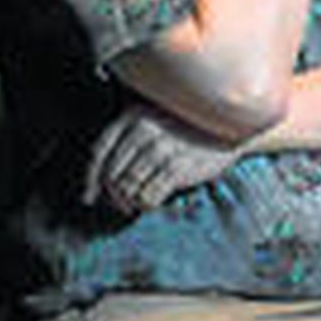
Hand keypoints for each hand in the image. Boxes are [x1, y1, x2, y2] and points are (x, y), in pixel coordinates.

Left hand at [83, 101, 237, 214]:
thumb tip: (95, 184)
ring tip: (136, 204)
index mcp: (132, 114)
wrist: (231, 126)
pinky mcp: (178, 167)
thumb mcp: (153, 119)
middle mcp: (143, 129)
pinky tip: (153, 201)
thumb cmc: (186, 126)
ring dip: (128, 203)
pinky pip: (148, 197)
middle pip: (111, 174)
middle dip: (111, 196)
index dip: (90, 179)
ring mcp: (161, 148)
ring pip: (127, 189)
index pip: (99, 152)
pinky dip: (146, 205)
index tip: (89, 198)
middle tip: (119, 206)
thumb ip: (126, 138)